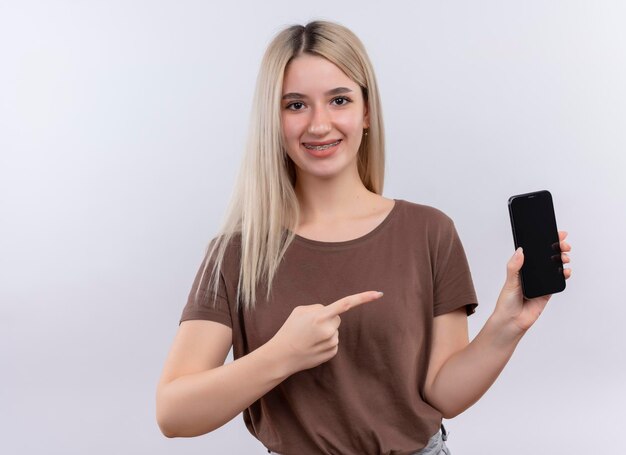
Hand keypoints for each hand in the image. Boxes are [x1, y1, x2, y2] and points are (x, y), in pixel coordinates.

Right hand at [269, 291, 383, 374]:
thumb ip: (318, 307)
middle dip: (327, 319)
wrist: (281, 356)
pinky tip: (312, 346)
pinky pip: (333, 342)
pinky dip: (324, 342)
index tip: (379, 294)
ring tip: (308, 338)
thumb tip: (331, 311)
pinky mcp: (332, 353)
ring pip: (334, 330)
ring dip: (325, 331)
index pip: (346, 304)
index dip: (363, 298)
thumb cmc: (289, 330)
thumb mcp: (299, 311)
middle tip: (309, 327)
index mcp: (320, 317)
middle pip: (337, 318)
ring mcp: (332, 343)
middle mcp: (328, 330)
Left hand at [494, 231, 571, 333]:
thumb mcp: (510, 281)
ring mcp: (541, 282)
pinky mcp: (548, 291)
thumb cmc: (507, 302)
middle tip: (563, 244)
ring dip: (562, 259)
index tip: (555, 233)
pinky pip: (558, 280)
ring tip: (564, 257)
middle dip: (557, 248)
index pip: (534, 251)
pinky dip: (564, 274)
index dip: (545, 241)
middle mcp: (532, 273)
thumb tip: (520, 251)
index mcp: (521, 267)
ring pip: (555, 267)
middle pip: (547, 256)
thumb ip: (515, 267)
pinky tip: (566, 271)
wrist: (513, 321)